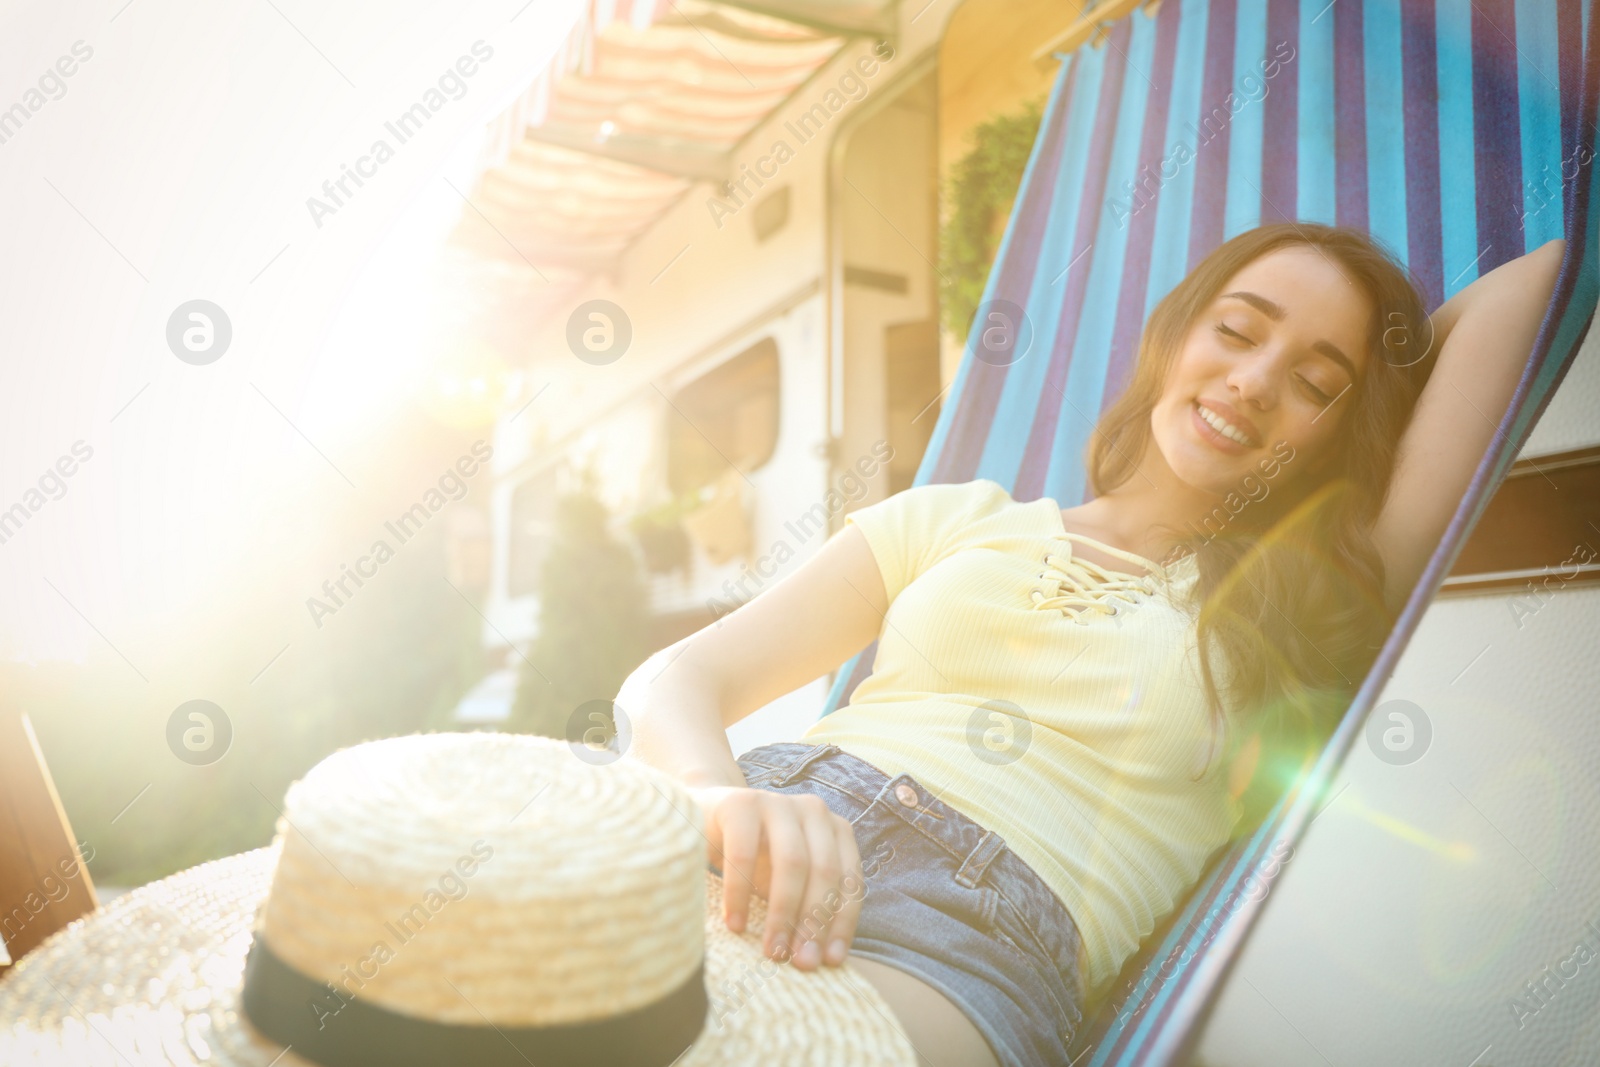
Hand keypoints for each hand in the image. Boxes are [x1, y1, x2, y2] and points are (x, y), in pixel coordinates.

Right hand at [688, 785, 864, 969]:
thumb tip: (822, 960)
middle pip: (824, 871)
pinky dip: (740, 895)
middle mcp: (814, 810)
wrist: (703, 819)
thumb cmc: (754, 859)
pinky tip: (736, 925)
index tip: (831, 961)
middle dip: (814, 922)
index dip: (842, 922)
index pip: (849, 879)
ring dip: (783, 913)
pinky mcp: (741, 803)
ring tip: (772, 951)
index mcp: (835, 829)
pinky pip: (744, 855)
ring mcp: (778, 802)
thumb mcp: (787, 882)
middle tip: (801, 962)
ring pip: (792, 862)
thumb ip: (807, 907)